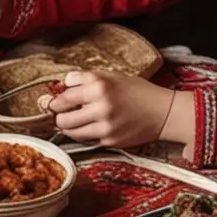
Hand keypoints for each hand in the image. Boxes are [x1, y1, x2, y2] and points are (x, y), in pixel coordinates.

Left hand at [48, 73, 189, 151]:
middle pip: (62, 119)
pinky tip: (92, 126)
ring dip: (69, 127)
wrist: (162, 112)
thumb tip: (62, 84)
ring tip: (74, 121)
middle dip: (59, 117)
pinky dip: (85, 134)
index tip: (54, 103)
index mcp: (99, 86)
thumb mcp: (110, 76)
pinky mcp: (110, 141)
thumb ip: (84, 79)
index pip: (63, 98)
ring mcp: (105, 127)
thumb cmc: (136, 91)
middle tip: (62, 114)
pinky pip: (87, 139)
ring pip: (71, 132)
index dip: (55, 101)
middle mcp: (100, 107)